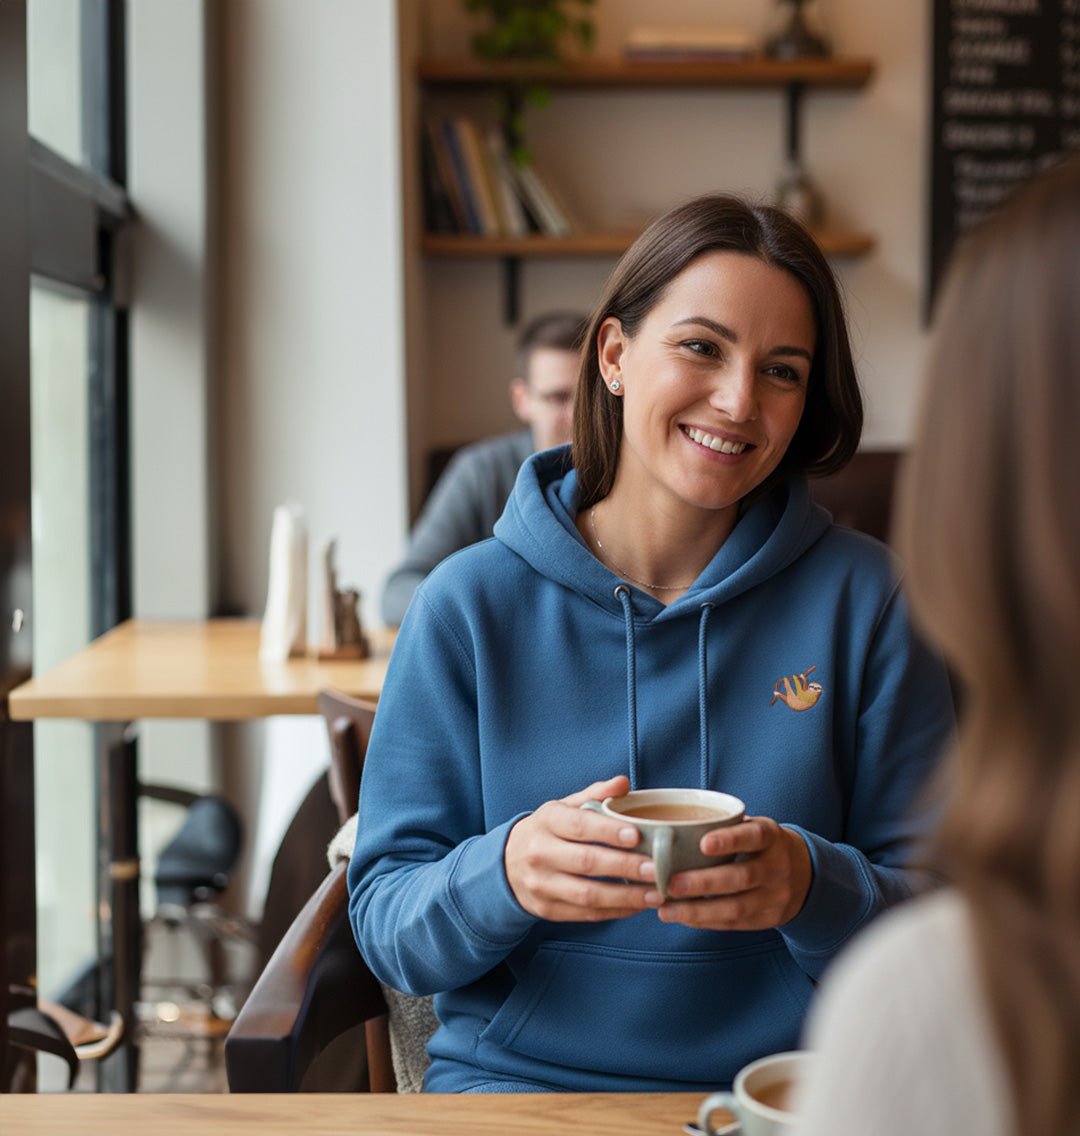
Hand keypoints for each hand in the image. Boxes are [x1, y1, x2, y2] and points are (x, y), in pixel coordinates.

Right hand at [504, 775, 653, 921]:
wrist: (506, 863)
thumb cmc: (547, 831)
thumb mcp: (563, 807)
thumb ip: (595, 795)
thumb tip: (623, 783)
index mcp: (547, 822)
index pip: (579, 826)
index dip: (608, 831)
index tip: (637, 835)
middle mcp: (540, 853)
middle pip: (586, 862)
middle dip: (624, 866)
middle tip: (656, 868)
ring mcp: (541, 884)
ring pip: (587, 894)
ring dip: (625, 896)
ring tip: (655, 893)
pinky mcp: (546, 909)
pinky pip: (585, 914)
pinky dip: (614, 912)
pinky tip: (637, 905)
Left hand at [654, 817, 811, 931]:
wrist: (804, 875)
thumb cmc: (759, 845)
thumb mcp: (752, 828)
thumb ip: (722, 827)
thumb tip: (666, 827)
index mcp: (770, 837)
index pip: (753, 836)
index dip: (729, 839)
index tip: (703, 843)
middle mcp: (776, 867)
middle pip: (741, 877)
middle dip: (703, 883)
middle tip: (669, 883)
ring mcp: (775, 897)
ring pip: (736, 907)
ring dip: (698, 910)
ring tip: (666, 910)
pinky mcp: (768, 920)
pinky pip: (734, 923)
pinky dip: (706, 921)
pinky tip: (682, 917)